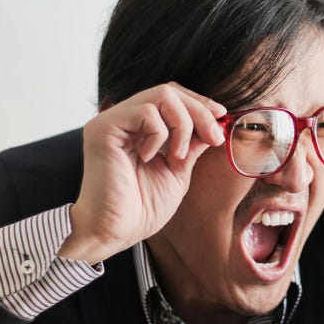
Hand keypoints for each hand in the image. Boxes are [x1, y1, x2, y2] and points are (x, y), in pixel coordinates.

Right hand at [58, 83, 225, 263]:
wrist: (115, 232)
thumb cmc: (141, 208)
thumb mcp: (177, 170)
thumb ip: (190, 145)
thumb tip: (213, 123)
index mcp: (137, 128)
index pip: (171, 97)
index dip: (198, 103)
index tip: (220, 117)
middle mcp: (123, 119)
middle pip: (169, 90)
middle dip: (199, 111)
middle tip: (214, 137)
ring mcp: (111, 121)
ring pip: (161, 95)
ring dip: (183, 125)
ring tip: (178, 156)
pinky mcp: (103, 129)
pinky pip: (145, 112)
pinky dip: (159, 134)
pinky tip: (150, 157)